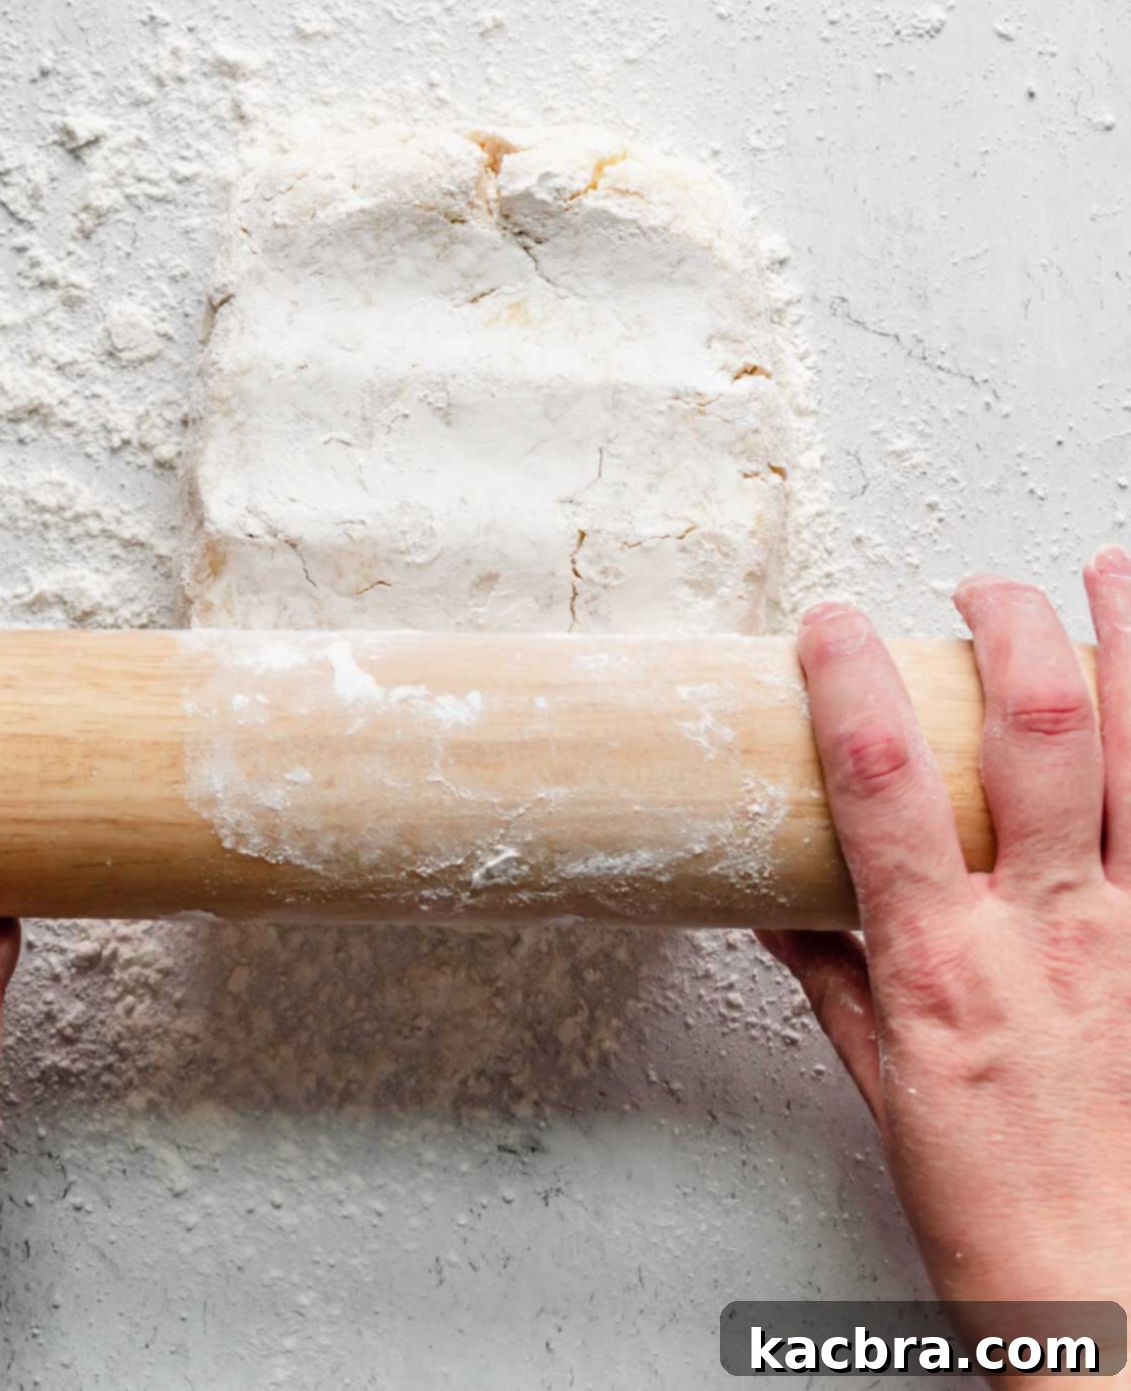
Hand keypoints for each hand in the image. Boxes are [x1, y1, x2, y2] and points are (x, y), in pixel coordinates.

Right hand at [759, 549, 1130, 1312]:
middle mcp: (1053, 929)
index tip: (829, 622)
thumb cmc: (999, 1212)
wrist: (1119, 1301)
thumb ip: (832, 975)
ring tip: (1110, 569)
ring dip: (1128, 643)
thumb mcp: (883, 1086)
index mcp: (947, 960)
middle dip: (1010, 625)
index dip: (850, 676)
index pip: (881, 776)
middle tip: (981, 588)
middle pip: (1037, 728)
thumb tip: (774, 902)